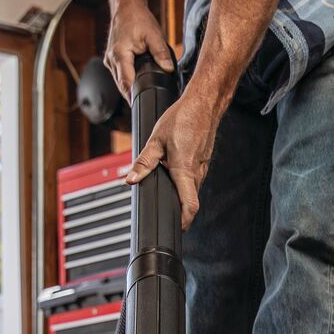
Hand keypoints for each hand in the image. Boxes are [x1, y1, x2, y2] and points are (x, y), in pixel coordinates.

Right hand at [103, 4, 172, 97]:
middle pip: (122, 86)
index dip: (134, 97)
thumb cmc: (138, 19)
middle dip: (134, 96)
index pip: (126, 84)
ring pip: (120, 83)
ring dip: (130, 90)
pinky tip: (138, 87)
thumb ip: (161, 53)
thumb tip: (169, 69)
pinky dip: (128, 81)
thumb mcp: (153, 35)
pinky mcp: (111, 60)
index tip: (143, 106)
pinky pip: (119, 76)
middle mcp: (111, 61)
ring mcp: (109, 61)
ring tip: (144, 99)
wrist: (126, 7)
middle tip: (148, 107)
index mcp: (119, 55)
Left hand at [125, 89, 219, 228]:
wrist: (203, 104)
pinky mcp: (203, 162)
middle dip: (179, 211)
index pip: (190, 206)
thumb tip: (130, 179)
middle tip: (166, 215)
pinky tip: (174, 175)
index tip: (176, 228)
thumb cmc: (182, 118)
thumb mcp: (156, 139)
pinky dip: (185, 184)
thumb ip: (143, 162)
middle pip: (190, 201)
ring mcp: (202, 168)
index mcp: (184, 170)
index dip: (184, 221)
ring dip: (181, 196)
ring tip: (167, 194)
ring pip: (192, 190)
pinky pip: (195, 179)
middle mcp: (197, 172)